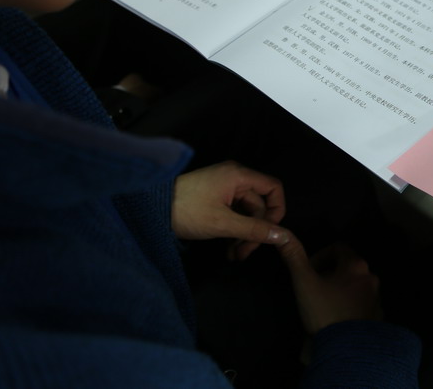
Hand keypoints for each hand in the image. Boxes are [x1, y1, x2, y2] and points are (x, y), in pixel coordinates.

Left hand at [172, 160, 291, 260]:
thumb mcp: (223, 224)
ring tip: (234, 255)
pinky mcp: (214, 198)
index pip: (273, 188)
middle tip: (244, 254)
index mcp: (239, 176)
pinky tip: (227, 248)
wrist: (149, 208)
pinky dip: (233, 230)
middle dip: (254, 230)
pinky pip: (233, 213)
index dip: (277, 210)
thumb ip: (254, 230)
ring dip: (243, 234)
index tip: (270, 233)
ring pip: (245, 212)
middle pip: (258, 204)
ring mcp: (223, 188)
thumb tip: (283, 236)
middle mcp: (234, 178)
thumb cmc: (187, 211)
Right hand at [277, 235, 382, 333]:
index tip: (309, 271)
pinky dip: (350, 304)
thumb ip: (294, 257)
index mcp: (356, 265)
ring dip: (341, 288)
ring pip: (356, 285)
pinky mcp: (378, 316)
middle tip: (314, 287)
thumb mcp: (304, 282)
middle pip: (348, 266)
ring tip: (324, 304)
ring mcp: (377, 298)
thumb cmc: (325, 311)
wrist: (347, 349)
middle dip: (330, 272)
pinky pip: (362, 303)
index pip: (338, 248)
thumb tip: (282, 233)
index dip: (320, 255)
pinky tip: (338, 318)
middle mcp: (371, 277)